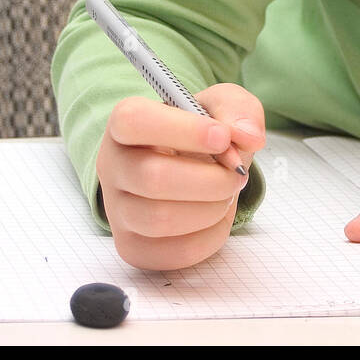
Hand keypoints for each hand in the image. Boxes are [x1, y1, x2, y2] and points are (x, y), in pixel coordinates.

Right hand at [97, 83, 265, 270]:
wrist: (190, 169)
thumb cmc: (200, 135)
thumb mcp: (221, 107)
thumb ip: (238, 110)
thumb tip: (247, 136)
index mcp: (124, 124)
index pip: (133, 121)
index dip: (183, 130)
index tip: (223, 137)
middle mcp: (112, 166)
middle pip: (152, 178)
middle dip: (210, 179)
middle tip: (236, 172)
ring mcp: (118, 210)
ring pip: (160, 219)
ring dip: (211, 207)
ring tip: (226, 193)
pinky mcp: (133, 247)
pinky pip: (175, 252)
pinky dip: (210, 236)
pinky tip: (216, 215)